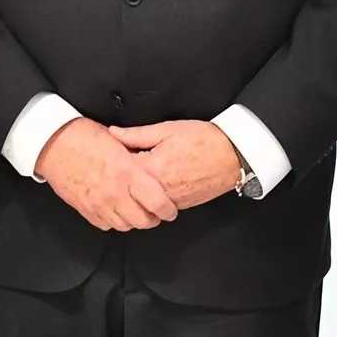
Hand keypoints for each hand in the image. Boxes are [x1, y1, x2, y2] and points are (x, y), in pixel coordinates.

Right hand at [35, 118, 178, 231]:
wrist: (51, 143)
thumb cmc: (83, 136)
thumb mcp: (117, 140)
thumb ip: (136, 157)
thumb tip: (152, 166)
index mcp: (127, 172)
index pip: (157, 202)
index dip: (168, 210)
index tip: (170, 209)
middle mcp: (114, 192)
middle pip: (143, 221)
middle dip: (153, 218)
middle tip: (155, 211)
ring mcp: (98, 203)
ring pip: (125, 226)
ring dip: (133, 221)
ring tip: (135, 210)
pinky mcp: (85, 209)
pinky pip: (106, 225)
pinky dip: (114, 220)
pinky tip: (115, 209)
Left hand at [108, 120, 241, 210]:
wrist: (234, 156)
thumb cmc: (203, 139)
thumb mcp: (167, 130)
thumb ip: (136, 134)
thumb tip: (113, 133)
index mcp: (153, 169)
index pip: (120, 171)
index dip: (109, 162)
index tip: (102, 155)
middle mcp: (159, 190)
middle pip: (127, 191)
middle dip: (117, 181)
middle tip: (109, 170)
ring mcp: (171, 201)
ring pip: (141, 203)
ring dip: (132, 192)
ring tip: (127, 179)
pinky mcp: (180, 205)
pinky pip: (157, 206)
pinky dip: (148, 199)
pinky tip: (146, 187)